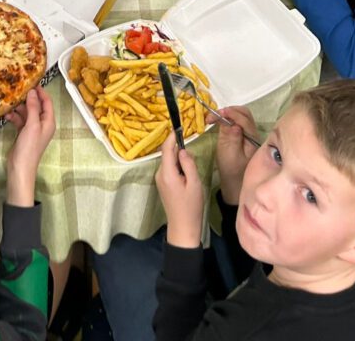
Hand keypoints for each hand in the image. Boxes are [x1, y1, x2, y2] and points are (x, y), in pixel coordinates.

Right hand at [6, 87, 55, 205]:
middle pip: (36, 106)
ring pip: (27, 113)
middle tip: (17, 88)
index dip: (41, 91)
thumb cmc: (29, 147)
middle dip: (28, 98)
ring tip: (10, 99)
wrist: (20, 168)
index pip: (47, 102)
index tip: (32, 81)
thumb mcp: (32, 125)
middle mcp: (42, 124)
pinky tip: (6, 114)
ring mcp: (32, 129)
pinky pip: (20, 120)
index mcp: (48, 121)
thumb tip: (32, 92)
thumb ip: (33, 108)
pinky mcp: (23, 133)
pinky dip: (14, 117)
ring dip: (19, 107)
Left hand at [155, 134, 204, 248]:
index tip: (178, 127)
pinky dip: (178, 168)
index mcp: (167, 173)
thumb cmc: (191, 206)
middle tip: (192, 158)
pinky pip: (170, 169)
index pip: (166, 149)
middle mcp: (160, 174)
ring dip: (180, 161)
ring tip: (192, 172)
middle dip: (179, 151)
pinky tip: (187, 178)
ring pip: (170, 162)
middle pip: (168, 154)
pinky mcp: (163, 184)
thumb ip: (188, 164)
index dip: (171, 137)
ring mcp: (160, 179)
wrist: (183, 227)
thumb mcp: (194, 183)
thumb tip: (182, 150)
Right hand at [216, 106, 260, 205]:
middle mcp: (253, 133)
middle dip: (230, 110)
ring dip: (228, 113)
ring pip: (241, 115)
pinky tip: (219, 120)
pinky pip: (238, 120)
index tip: (218, 113)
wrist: (235, 182)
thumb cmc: (232, 170)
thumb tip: (232, 123)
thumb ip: (231, 138)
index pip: (244, 120)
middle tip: (216, 114)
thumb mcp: (229, 155)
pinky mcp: (243, 134)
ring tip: (215, 116)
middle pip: (245, 113)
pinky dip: (228, 117)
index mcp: (253, 139)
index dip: (231, 114)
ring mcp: (249, 133)